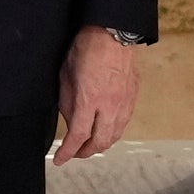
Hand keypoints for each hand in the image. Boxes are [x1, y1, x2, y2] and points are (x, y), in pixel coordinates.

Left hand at [52, 25, 139, 164]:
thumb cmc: (86, 49)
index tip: (60, 159)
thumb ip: (67, 101)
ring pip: (115, 135)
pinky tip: (105, 130)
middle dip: (85, 152)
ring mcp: (124, 103)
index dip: (68, 152)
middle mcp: (109, 106)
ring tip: (89, 145)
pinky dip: (113, 132)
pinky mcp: (132, 97)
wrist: (113, 33)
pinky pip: (124, 123)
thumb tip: (70, 119)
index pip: (77, 136)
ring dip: (101, 144)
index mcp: (89, 100)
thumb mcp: (66, 75)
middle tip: (74, 154)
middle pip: (99, 142)